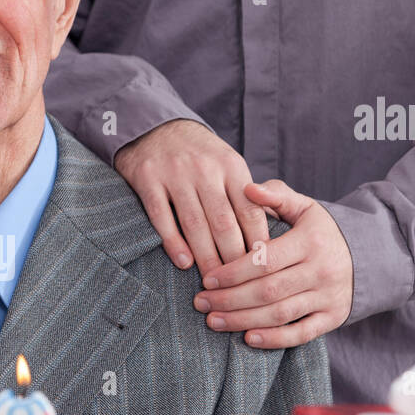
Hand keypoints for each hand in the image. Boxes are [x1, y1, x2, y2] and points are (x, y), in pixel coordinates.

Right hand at [114, 119, 270, 275]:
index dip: (256, 243)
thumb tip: (265, 238)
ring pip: (194, 224)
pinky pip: (162, 218)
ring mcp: (175, 174)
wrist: (155, 128)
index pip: (249, 211)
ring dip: (205, 257)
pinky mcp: (148, 180)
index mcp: (231, 166)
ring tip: (213, 282)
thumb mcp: (227, 164)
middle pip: (223, 223)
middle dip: (232, 258)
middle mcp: (205, 169)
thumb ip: (244, 195)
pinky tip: (184, 263)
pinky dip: (174, 243)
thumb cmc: (199, 156)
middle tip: (239, 286)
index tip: (261, 270)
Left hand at [193, 180, 352, 347]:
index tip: (207, 278)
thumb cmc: (323, 231)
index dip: (233, 272)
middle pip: (268, 290)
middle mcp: (321, 270)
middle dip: (230, 299)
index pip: (265, 260)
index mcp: (310, 241)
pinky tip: (248, 339)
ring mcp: (328, 296)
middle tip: (200, 302)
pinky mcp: (333, 317)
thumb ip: (276, 196)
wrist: (372, 255)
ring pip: (280, 314)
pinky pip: (302, 333)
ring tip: (213, 321)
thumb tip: (247, 188)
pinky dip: (274, 339)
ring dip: (243, 320)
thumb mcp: (305, 208)